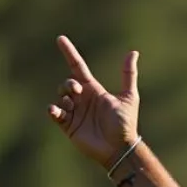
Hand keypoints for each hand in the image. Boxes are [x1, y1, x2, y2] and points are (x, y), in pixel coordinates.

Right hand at [47, 36, 139, 168]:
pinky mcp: (68, 125)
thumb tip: (133, 52)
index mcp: (94, 91)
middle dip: (68, 83)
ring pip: (60, 96)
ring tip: (73, 104)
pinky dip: (53, 109)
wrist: (119, 148)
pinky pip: (55, 113)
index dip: (69, 53)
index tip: (60, 39)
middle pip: (67, 83)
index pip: (78, 67)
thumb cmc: (125, 124)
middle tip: (77, 90)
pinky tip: (57, 110)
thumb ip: (128, 75)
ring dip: (65, 97)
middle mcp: (83, 100)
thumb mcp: (129, 97)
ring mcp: (75, 112)